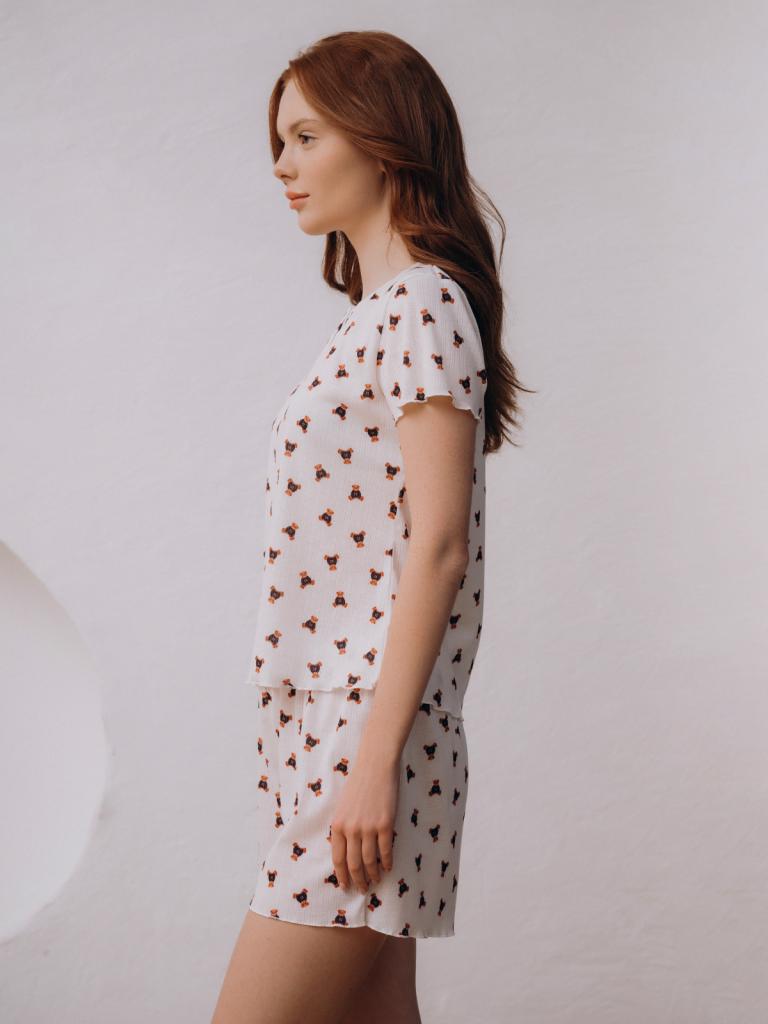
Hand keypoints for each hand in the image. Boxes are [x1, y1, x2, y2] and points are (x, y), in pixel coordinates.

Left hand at [330, 750, 398, 893]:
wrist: (375, 765)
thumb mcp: (343, 806)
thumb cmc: (358, 783)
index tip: (345, 886)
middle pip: (353, 864)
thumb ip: (342, 827)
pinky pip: (386, 850)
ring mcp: (368, 827)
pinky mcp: (385, 824)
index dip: (342, 876)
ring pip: (370, 860)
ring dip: (373, 874)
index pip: (338, 859)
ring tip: (376, 880)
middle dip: (358, 880)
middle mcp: (351, 829)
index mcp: (337, 825)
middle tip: (362, 889)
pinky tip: (388, 867)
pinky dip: (387, 862)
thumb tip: (346, 850)